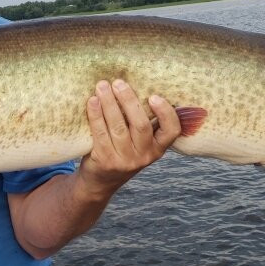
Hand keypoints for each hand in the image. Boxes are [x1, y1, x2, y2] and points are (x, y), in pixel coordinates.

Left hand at [78, 79, 180, 194]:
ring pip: (119, 127)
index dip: (166, 113)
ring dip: (109, 103)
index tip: (154, 96)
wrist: (99, 182)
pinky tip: (92, 101)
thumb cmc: (120, 153)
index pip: (172, 131)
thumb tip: (133, 85)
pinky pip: (100, 133)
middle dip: (129, 101)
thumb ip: (140, 122)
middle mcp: (144, 156)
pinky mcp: (105, 161)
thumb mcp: (138, 143)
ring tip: (102, 86)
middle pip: (141, 125)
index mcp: (157, 148)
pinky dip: (96, 115)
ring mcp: (125, 160)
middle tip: (118, 83)